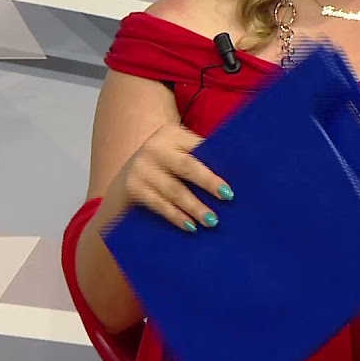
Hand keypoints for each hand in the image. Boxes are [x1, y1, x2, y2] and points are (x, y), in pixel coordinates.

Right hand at [105, 122, 233, 232]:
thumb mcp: (177, 153)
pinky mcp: (133, 188)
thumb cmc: (166, 166)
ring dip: (194, 206)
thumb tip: (233, 178)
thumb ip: (198, 158)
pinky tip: (190, 226)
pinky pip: (159, 205)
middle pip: (187, 166)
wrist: (125, 177)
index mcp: (171, 134)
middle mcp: (154, 147)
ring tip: (212, 220)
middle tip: (227, 197)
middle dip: (208, 182)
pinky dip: (176, 216)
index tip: (232, 180)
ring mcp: (141, 168)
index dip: (215, 163)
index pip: (198, 148)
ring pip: (174, 190)